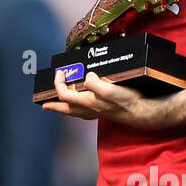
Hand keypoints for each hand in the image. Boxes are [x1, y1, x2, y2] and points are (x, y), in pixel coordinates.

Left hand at [40, 69, 171, 126]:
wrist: (141, 112)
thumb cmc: (127, 101)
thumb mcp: (111, 89)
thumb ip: (95, 83)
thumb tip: (87, 76)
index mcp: (88, 102)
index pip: (64, 94)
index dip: (58, 82)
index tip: (60, 72)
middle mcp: (89, 109)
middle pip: (65, 109)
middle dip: (54, 106)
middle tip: (44, 104)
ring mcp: (96, 112)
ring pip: (74, 113)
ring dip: (63, 110)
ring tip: (57, 107)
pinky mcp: (103, 112)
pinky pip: (84, 114)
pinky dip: (77, 111)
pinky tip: (80, 109)